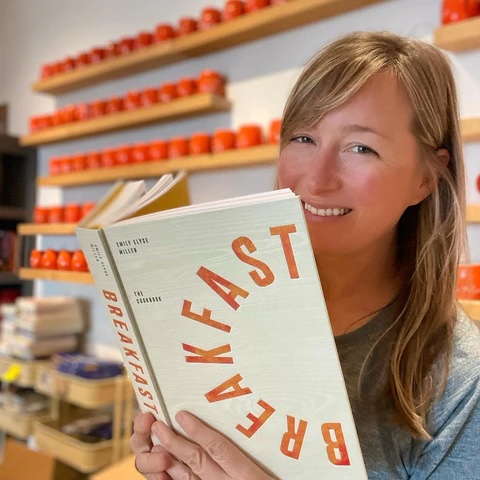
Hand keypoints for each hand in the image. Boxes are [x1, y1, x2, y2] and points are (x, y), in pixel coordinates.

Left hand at [131, 410, 274, 479]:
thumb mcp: (271, 472)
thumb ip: (256, 454)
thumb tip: (247, 428)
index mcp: (247, 475)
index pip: (218, 448)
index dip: (198, 431)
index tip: (182, 415)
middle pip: (197, 461)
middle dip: (175, 442)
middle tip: (158, 425)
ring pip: (188, 478)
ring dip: (170, 460)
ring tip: (156, 443)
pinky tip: (164, 471)